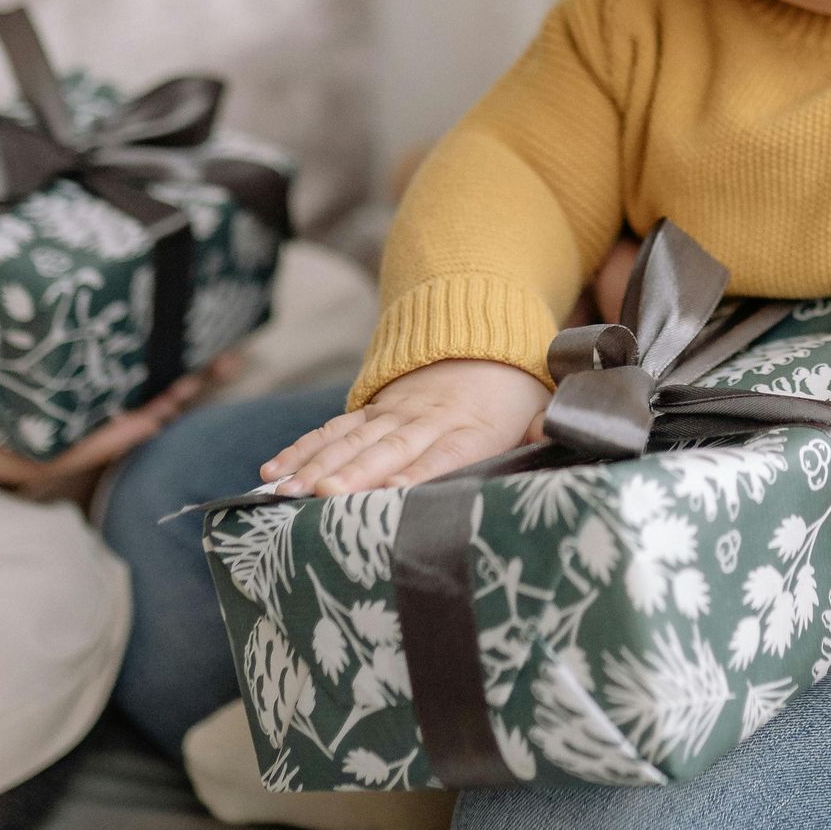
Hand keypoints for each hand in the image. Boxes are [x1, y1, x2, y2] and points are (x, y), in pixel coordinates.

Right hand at [0, 307, 210, 498]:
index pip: (36, 457)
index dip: (101, 441)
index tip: (157, 413)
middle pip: (56, 442)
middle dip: (126, 416)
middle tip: (192, 376)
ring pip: (41, 423)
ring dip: (103, 399)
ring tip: (166, 364)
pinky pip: (15, 406)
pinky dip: (60, 385)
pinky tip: (83, 358)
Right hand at [261, 357, 543, 495]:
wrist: (480, 332)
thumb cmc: (514, 388)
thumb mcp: (540, 405)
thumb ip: (545, 427)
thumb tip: (555, 436)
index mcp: (471, 426)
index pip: (440, 455)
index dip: (410, 475)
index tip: (382, 494)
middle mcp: (426, 419)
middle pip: (386, 449)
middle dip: (351, 475)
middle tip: (320, 497)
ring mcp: (393, 412)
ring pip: (350, 440)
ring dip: (315, 466)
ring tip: (283, 491)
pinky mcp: (371, 408)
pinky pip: (333, 428)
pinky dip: (303, 448)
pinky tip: (275, 471)